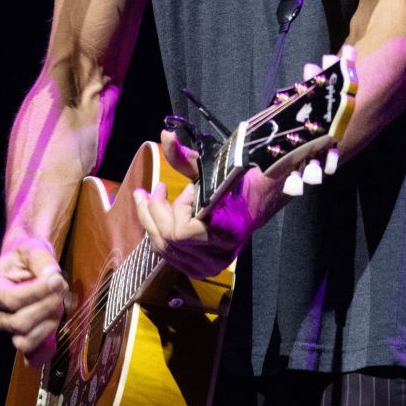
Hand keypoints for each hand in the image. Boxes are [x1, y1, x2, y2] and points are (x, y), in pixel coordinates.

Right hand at [0, 245, 67, 368]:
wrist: (26, 266)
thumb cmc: (26, 257)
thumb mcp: (31, 248)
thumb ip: (41, 259)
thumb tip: (52, 277)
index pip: (12, 299)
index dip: (38, 292)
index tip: (58, 279)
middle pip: (21, 322)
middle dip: (47, 306)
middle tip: (62, 286)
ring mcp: (5, 330)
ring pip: (27, 339)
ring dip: (49, 322)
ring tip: (59, 301)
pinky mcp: (20, 340)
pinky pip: (31, 354)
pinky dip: (44, 348)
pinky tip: (54, 333)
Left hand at [131, 129, 269, 280]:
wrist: (256, 202)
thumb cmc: (234, 180)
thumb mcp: (209, 167)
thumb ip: (184, 156)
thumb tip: (164, 135)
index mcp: (223, 232)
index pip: (180, 231)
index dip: (174, 208)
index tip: (178, 188)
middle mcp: (217, 255)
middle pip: (167, 240)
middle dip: (153, 212)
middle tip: (149, 190)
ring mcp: (209, 266)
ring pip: (164, 249)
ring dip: (152, 222)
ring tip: (150, 200)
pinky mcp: (201, 270)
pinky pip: (169, 256)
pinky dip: (159, 236)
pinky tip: (158, 218)